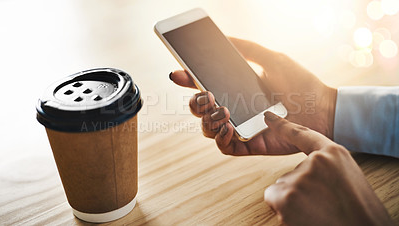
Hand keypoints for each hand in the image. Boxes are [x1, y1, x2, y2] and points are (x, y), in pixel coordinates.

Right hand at [170, 37, 336, 154]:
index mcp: (236, 87)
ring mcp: (239, 127)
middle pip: (200, 109)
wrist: (322, 111)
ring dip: (207, 120)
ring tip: (224, 112)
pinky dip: (220, 139)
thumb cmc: (301, 84)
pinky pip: (223, 147)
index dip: (188, 80)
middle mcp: (234, 108)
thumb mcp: (272, 60)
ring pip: (207, 128)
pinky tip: (228, 129)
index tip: (178, 74)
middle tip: (207, 96)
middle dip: (195, 103)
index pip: (204, 85)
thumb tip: (221, 37)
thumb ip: (246, 49)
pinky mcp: (248, 144)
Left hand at [263, 111, 393, 225]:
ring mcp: (299, 179)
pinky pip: (273, 199)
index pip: (303, 135)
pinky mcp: (286, 197)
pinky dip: (283, 210)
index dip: (283, 126)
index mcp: (334, 154)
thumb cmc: (360, 212)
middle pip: (289, 174)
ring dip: (292, 201)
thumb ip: (325, 168)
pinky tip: (304, 218)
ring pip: (281, 187)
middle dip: (299, 191)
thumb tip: (303, 170)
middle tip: (322, 205)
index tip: (268, 117)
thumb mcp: (348, 179)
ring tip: (317, 213)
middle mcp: (314, 162)